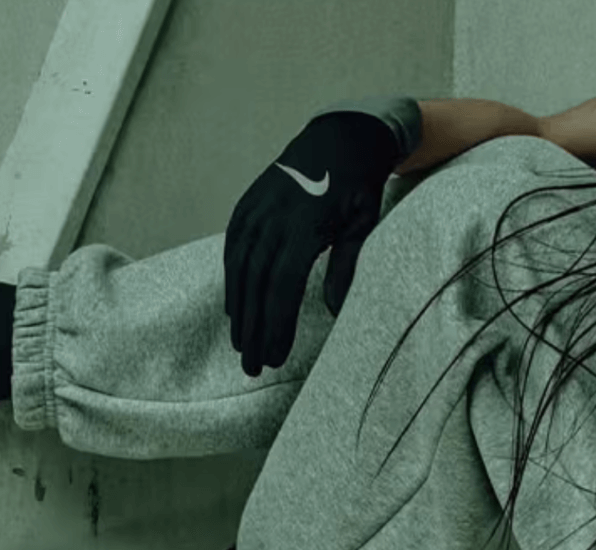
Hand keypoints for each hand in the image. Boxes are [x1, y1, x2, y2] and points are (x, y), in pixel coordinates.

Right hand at [223, 112, 398, 376]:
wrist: (338, 136)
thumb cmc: (358, 186)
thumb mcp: (363, 223)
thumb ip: (347, 266)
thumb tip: (335, 312)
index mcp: (304, 224)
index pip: (283, 286)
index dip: (276, 325)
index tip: (275, 357)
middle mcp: (272, 218)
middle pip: (257, 285)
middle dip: (254, 330)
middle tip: (254, 367)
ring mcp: (254, 210)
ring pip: (239, 272)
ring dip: (239, 314)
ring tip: (243, 348)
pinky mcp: (245, 207)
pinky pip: (232, 252)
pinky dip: (231, 284)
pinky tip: (234, 312)